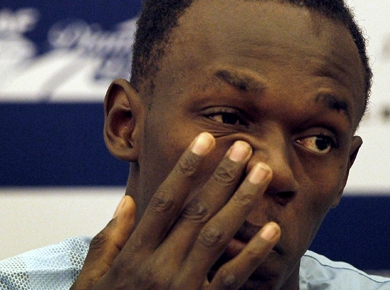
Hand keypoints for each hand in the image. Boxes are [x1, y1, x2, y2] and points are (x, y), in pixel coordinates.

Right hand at [71, 132, 280, 289]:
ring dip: (242, 201)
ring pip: (218, 236)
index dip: (186, 167)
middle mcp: (160, 267)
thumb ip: (109, 240)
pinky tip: (272, 229)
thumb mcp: (92, 281)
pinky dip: (253, 254)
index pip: (165, 200)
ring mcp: (183, 288)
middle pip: (197, 211)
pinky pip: (232, 279)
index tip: (204, 140)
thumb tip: (127, 202)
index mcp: (134, 255)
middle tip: (244, 148)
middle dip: (223, 176)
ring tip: (262, 173)